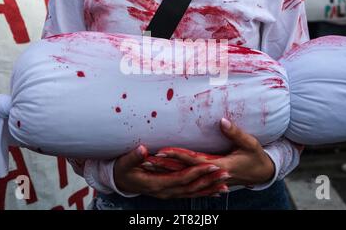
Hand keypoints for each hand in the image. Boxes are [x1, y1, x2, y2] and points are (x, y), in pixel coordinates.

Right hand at [113, 145, 230, 198]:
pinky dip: (203, 193)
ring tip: (226, 185)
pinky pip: (189, 195)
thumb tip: (143, 150)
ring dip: (209, 189)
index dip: (196, 172)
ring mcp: (168, 194)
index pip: (181, 179)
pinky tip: (215, 192)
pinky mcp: (170, 192)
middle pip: (191, 188)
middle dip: (209, 181)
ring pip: (192, 194)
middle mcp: (165, 192)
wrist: (119, 181)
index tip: (211, 165)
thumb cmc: (122, 170)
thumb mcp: (125, 163)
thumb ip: (134, 157)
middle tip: (226, 174)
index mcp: (156, 184)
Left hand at [145, 118, 274, 187]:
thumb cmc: (255, 156)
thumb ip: (236, 133)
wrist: (261, 173)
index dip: (177, 155)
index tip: (162, 150)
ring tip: (148, 164)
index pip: (193, 160)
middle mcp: (211, 172)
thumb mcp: (250, 143)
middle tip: (146, 160)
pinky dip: (175, 173)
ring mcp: (208, 176)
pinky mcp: (207, 176)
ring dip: (166, 170)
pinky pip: (188, 175)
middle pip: (183, 169)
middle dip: (164, 165)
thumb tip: (222, 120)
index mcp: (219, 165)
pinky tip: (164, 170)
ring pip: (183, 174)